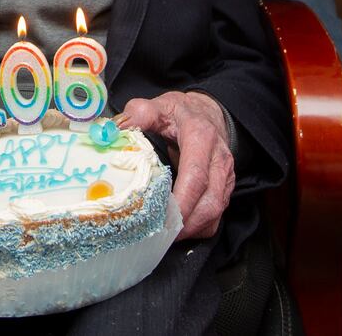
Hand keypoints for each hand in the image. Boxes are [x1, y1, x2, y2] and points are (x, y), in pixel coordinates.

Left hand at [117, 91, 234, 239]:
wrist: (207, 112)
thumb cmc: (180, 112)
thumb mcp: (158, 105)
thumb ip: (137, 114)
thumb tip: (115, 131)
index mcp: (201, 137)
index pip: (196, 176)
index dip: (182, 201)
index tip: (162, 217)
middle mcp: (218, 159)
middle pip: (210, 201)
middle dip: (186, 223)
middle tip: (160, 234)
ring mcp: (226, 176)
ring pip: (216, 212)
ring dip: (192, 229)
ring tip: (165, 235)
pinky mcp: (226, 188)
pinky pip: (217, 216)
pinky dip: (199, 228)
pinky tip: (178, 229)